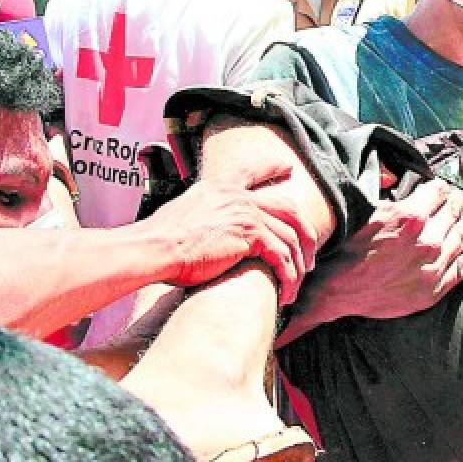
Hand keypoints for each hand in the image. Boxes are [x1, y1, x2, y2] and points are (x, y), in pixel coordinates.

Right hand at [147, 175, 319, 304]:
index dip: (271, 169)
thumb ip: (200, 216)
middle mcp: (237, 196)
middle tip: (309, 256)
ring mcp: (246, 212)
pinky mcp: (251, 235)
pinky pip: (283, 257)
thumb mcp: (181, 216)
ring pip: (290, 237)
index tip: (288, 169)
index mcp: (219, 188)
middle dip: (305, 233)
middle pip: (288, 208)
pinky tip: (286, 293)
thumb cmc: (160, 243)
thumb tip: (202, 231)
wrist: (153, 248)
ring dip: (297, 265)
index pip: (251, 172)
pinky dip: (288, 277)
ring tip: (296, 285)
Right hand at [310, 179, 462, 320]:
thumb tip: (395, 175)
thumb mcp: (364, 210)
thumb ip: (385, 191)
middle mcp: (428, 239)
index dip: (439, 188)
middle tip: (455, 202)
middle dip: (456, 202)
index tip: (438, 191)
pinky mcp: (437, 287)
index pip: (439, 190)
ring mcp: (435, 264)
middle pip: (456, 209)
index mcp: (410, 216)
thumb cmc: (347, 250)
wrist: (338, 291)